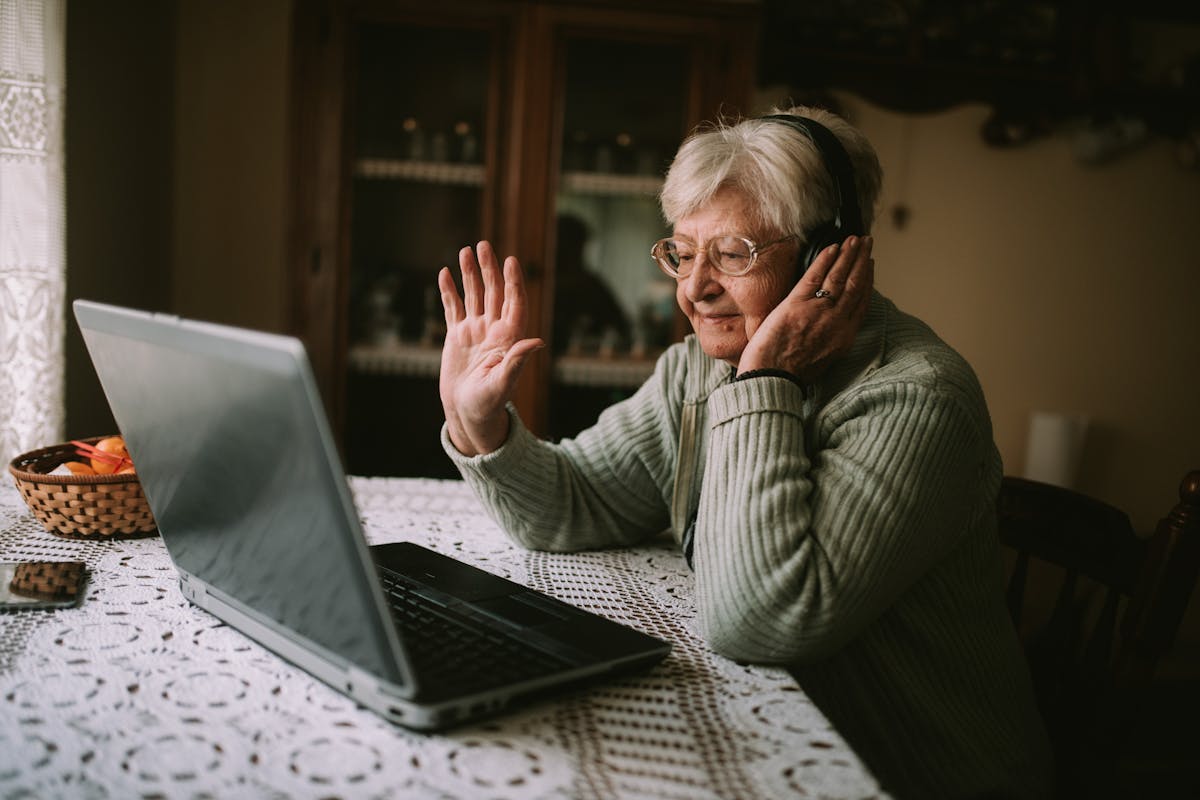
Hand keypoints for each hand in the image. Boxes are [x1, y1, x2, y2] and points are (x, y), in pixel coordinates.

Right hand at [438, 241, 543, 454]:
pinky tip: (446, 273)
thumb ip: (517, 361)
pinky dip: (449, 292)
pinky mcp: (457, 337)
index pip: (514, 303)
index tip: (511, 261)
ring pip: (474, 296)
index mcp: (509, 339)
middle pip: (494, 293)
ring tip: (465, 251)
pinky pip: (453, 309)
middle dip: (489, 269)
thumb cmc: (489, 404)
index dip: (513, 282)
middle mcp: (494, 330)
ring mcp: (475, 332)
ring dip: (470, 274)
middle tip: (484, 245)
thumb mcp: (503, 384)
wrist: (469, 414)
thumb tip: (537, 341)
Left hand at [738, 235, 874, 382]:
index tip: (870, 266)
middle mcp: (837, 322)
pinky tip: (833, 247)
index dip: (868, 280)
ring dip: (849, 254)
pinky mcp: (797, 304)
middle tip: (867, 243)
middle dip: (862, 261)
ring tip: (854, 239)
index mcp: (844, 337)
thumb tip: (829, 325)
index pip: (862, 302)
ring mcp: (818, 311)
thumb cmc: (789, 374)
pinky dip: (826, 260)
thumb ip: (830, 338)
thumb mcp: (822, 359)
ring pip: (840, 277)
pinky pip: (816, 276)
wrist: (771, 380)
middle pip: (856, 285)